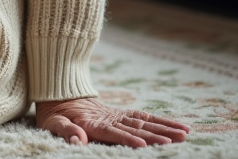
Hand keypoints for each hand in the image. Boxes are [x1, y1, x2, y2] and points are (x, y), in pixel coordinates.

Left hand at [36, 97, 190, 147]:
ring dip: (164, 127)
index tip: (143, 145)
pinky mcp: (122, 115)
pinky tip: (177, 126)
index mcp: (92, 122)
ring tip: (185, 133)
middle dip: (156, 134)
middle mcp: (108, 118)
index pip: (112, 132)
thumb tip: (79, 139)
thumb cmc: (53, 113)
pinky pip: (144, 118)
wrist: (58, 92)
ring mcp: (117, 115)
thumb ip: (66, 130)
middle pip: (134, 127)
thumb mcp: (52, 123)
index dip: (127, 138)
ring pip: (144, 122)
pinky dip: (161, 121)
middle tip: (176, 140)